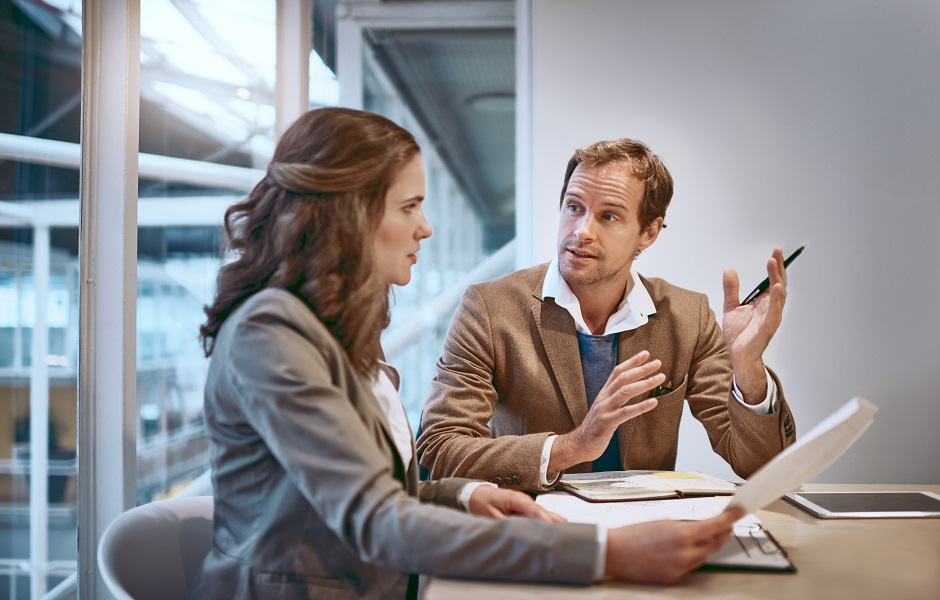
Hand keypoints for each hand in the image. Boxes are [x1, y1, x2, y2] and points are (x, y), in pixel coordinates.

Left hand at [468, 485, 565, 521]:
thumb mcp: (490, 516)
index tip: (553, 526)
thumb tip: (517, 531)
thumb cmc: (481, 502)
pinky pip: (536, 513)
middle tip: (567, 530)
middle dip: (552, 520)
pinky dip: (544, 519)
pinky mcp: (522, 506)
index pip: (533, 509)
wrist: (474, 493)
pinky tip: (553, 525)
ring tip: (565, 529)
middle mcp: (521, 498)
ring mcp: (523, 501)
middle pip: (540, 510)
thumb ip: (505, 523)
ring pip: (540, 512)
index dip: (543, 518)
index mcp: (514, 499)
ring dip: (550, 520)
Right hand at [548, 350, 661, 473]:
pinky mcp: (607, 423)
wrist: (580, 444)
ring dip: (644, 383)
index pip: (617, 372)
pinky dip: (641, 406)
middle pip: (623, 378)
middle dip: (641, 369)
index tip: (646, 354)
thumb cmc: (595, 427)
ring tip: (660, 378)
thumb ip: (614, 397)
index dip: (632, 362)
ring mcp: (604, 410)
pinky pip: (626, 413)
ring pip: (625, 391)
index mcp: (603, 393)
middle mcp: (603, 398)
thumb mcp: (603, 407)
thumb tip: (629, 387)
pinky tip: (654, 402)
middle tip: (658, 363)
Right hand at [605, 506, 744, 583]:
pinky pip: (690, 567)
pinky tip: (681, 551)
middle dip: (722, 533)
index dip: (731, 518)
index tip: (740, 511)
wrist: (613, 553)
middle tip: (726, 524)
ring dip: (705, 545)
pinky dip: (690, 557)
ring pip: (703, 556)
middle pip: (715, 544)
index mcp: (681, 535)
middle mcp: (684, 554)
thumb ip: (686, 526)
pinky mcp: (674, 579)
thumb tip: (702, 528)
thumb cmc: (632, 534)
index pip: (715, 526)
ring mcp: (680, 568)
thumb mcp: (662, 522)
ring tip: (698, 536)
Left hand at [722, 247, 787, 400]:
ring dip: (777, 278)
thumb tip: (729, 269)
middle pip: (778, 283)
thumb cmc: (738, 333)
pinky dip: (776, 299)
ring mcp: (771, 317)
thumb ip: (731, 289)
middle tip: (777, 252)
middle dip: (778, 267)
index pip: (772, 280)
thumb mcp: (731, 306)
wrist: (735, 354)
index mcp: (764, 302)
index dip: (775, 266)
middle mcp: (771, 308)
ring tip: (774, 263)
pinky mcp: (768, 327)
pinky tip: (777, 287)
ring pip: (778, 295)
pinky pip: (775, 312)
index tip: (775, 252)